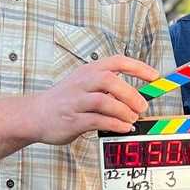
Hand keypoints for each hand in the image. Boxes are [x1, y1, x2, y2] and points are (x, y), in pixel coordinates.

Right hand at [30, 55, 159, 144]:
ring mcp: (76, 101)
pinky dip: (114, 124)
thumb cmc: (65, 100)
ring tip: (132, 119)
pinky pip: (97, 121)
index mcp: (88, 71)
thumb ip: (107, 88)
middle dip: (130, 94)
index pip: (116, 61)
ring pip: (103, 101)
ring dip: (123, 111)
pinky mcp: (72, 120)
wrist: (35, 114)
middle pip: (110, 80)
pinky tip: (123, 127)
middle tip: (142, 106)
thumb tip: (137, 96)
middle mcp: (82, 83)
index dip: (138, 67)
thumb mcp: (84, 84)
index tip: (154, 76)